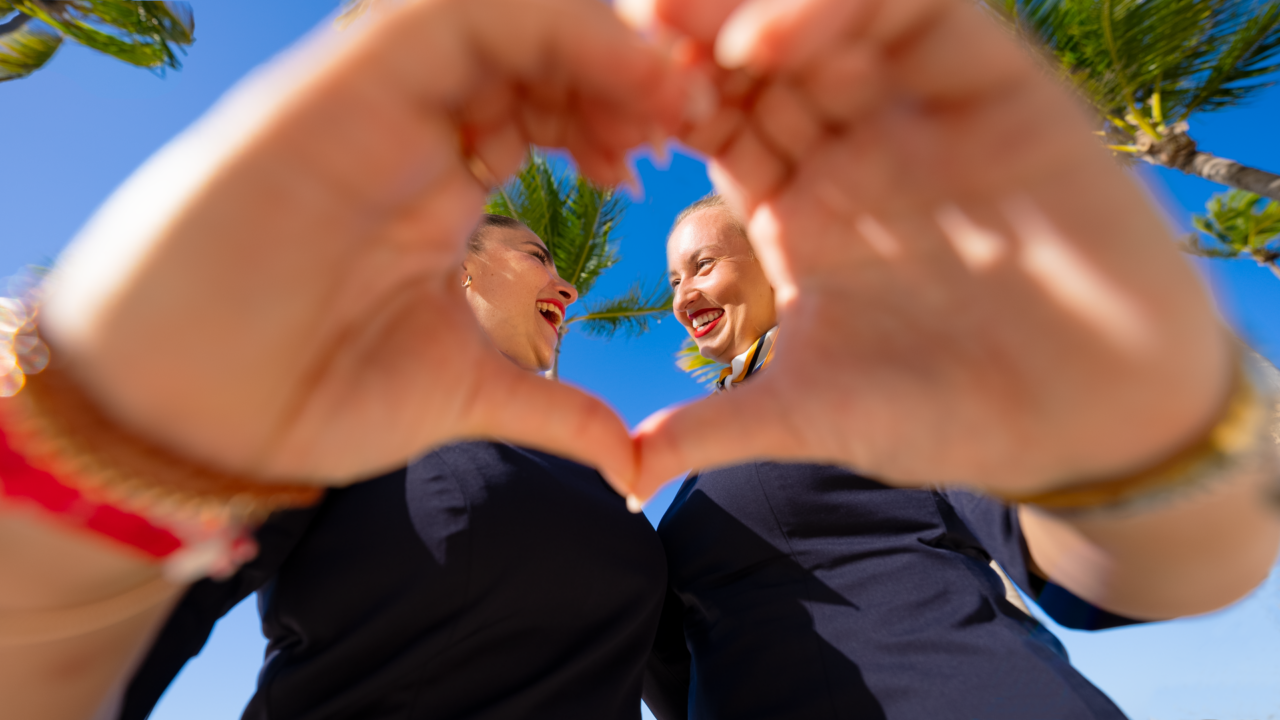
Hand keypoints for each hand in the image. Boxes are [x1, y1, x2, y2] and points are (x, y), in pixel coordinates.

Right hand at [39, 0, 688, 485]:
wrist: (183, 416)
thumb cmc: (300, 398)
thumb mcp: (457, 392)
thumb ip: (551, 409)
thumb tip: (630, 467)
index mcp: (439, 180)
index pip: (541, 104)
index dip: (616, 112)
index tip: (675, 153)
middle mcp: (411, 126)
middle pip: (532, 47)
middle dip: (621, 66)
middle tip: (688, 112)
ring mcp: (373, 101)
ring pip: (499, 12)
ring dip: (595, 37)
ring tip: (665, 93)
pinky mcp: (338, 88)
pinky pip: (447, 15)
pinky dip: (544, 25)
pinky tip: (616, 73)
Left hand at [630, 0, 1230, 497]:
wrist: (1097, 417)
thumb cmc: (958, 413)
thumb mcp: (821, 415)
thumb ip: (724, 429)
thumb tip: (625, 474)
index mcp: (798, 204)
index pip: (713, 123)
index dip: (655, 106)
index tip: (591, 104)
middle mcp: (851, 143)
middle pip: (755, 55)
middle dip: (686, 38)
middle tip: (622, 30)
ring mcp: (919, 107)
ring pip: (826, 15)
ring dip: (749, 13)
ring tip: (678, 24)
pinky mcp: (993, 81)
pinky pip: (917, 11)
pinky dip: (842, 8)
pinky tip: (770, 39)